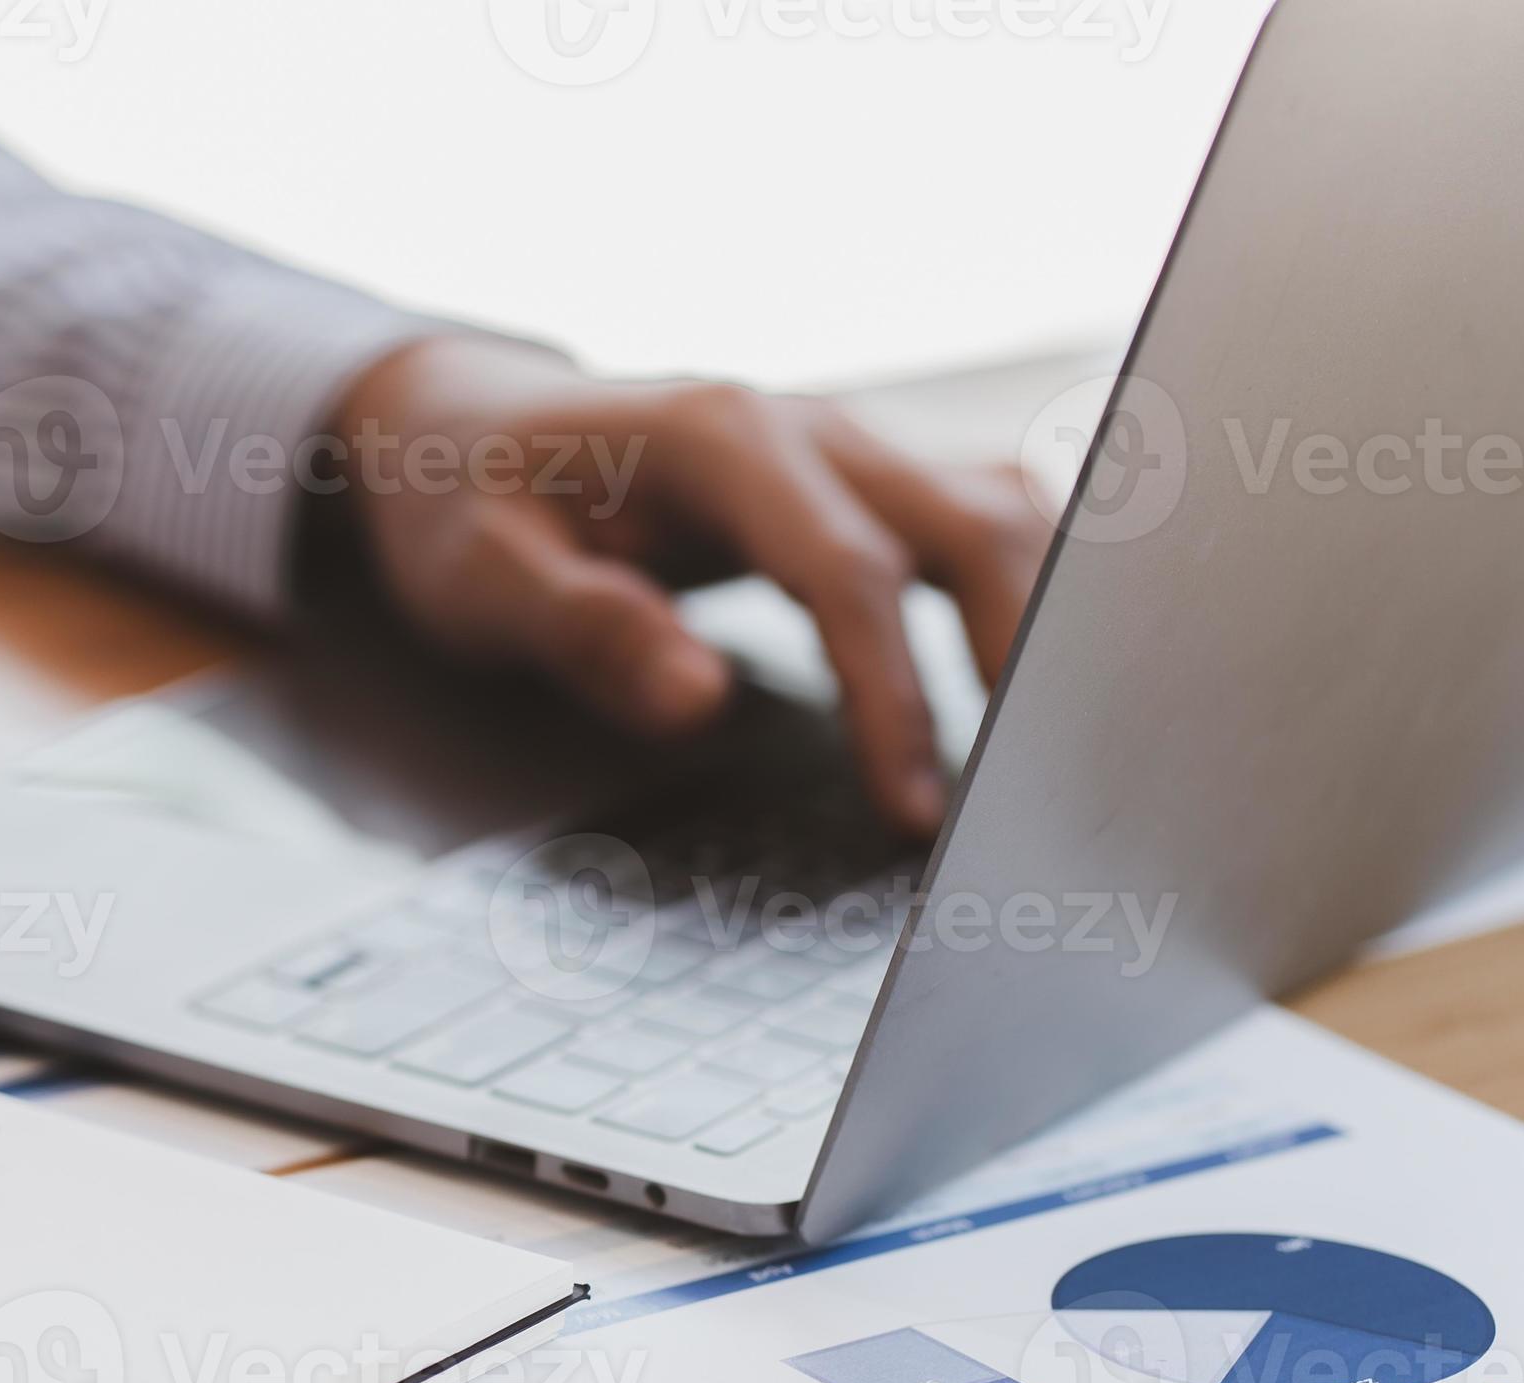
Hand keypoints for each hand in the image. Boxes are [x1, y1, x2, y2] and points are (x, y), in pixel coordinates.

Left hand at [331, 337, 1054, 833]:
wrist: (466, 426)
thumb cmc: (468, 505)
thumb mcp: (481, 577)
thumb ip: (584, 633)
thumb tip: (699, 703)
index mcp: (719, 439)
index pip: (846, 572)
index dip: (893, 699)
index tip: (915, 815)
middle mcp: (809, 427)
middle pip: (973, 525)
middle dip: (1025, 660)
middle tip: (1035, 800)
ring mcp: (848, 448)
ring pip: (1002, 516)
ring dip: (1047, 627)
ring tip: (1057, 763)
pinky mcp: (864, 484)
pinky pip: (982, 526)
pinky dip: (1031, 601)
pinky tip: (1045, 693)